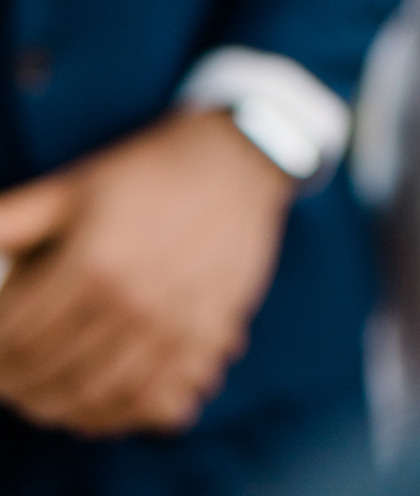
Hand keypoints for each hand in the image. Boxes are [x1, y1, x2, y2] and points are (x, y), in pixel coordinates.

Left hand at [0, 110, 293, 435]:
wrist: (237, 164)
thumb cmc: (148, 172)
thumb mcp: (75, 185)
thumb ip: (12, 219)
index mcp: (91, 262)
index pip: (13, 334)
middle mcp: (130, 304)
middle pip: (47, 373)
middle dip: (12, 383)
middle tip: (5, 377)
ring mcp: (170, 329)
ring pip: (91, 398)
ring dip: (54, 405)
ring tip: (38, 394)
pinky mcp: (204, 342)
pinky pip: (147, 403)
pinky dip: (112, 415)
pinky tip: (91, 406)